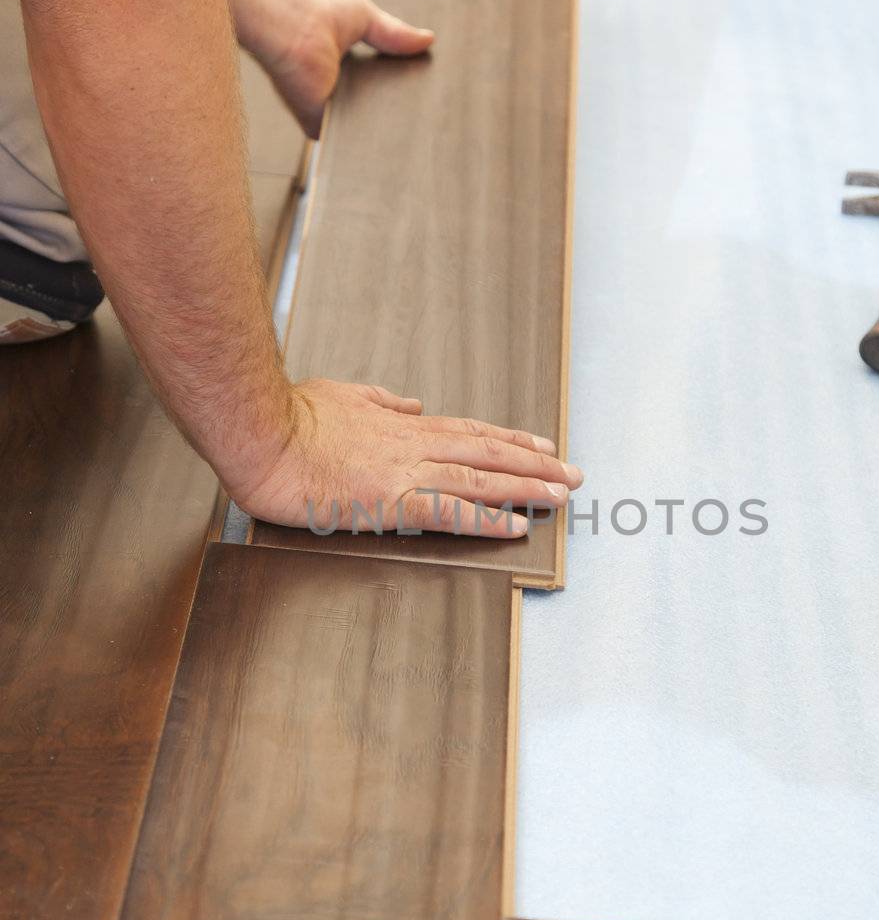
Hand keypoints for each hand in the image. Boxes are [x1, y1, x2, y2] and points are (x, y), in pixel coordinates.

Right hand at [232, 379, 582, 536]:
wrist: (263, 435)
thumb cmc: (291, 416)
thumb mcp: (343, 394)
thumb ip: (380, 400)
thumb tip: (411, 403)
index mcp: (401, 424)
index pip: (469, 431)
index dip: (509, 440)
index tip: (541, 447)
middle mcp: (413, 445)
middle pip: (488, 452)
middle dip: (536, 464)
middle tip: (573, 473)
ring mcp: (405, 473)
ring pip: (480, 479)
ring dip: (526, 488)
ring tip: (561, 495)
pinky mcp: (390, 503)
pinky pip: (450, 512)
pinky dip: (487, 519)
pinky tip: (515, 525)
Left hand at [266, 0, 433, 137]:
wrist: (293, 29)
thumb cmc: (316, 14)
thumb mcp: (365, 17)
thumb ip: (395, 33)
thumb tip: (428, 39)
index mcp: (340, 70)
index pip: (375, 90)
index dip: (399, 92)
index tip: (427, 98)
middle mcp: (333, 95)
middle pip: (372, 113)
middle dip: (399, 116)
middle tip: (432, 119)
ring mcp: (327, 114)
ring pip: (363, 131)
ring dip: (388, 131)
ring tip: (423, 133)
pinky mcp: (321, 127)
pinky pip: (351, 142)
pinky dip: (371, 142)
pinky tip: (399, 141)